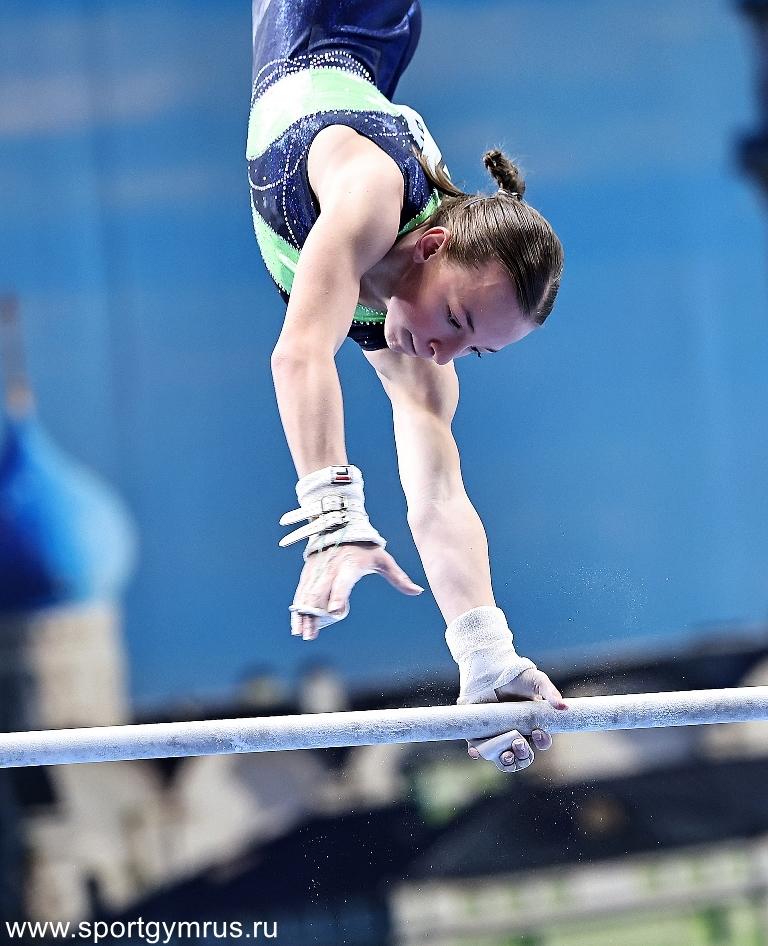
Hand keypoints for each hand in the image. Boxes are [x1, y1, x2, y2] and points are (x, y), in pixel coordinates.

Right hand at [290, 542, 423, 639]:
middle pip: (320, 594)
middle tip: (311, 635)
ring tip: (302, 634)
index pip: (343, 583)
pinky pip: (301, 593)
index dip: (339, 596)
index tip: (334, 612)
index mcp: (349, 566)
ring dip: (303, 616)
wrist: (338, 524)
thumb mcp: (382, 558)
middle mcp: (330, 569)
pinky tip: (296, 626)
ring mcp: (317, 571)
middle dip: (314, 615)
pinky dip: (297, 609)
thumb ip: (398, 577)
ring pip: (307, 595)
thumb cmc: (364, 545)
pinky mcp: (308, 573)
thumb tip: (419, 591)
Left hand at [467, 666, 567, 772]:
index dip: (542, 741)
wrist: (491, 669)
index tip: (538, 732)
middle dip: (523, 754)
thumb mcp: (536, 680)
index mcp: (533, 725)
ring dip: (507, 762)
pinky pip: (480, 749)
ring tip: (505, 754)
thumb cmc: (516, 676)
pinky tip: (476, 752)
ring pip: (505, 758)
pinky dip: (478, 753)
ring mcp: (498, 736)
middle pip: (524, 755)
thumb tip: (564, 707)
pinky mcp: (480, 733)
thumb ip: (550, 692)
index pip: (541, 741)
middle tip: (518, 743)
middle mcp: (516, 734)